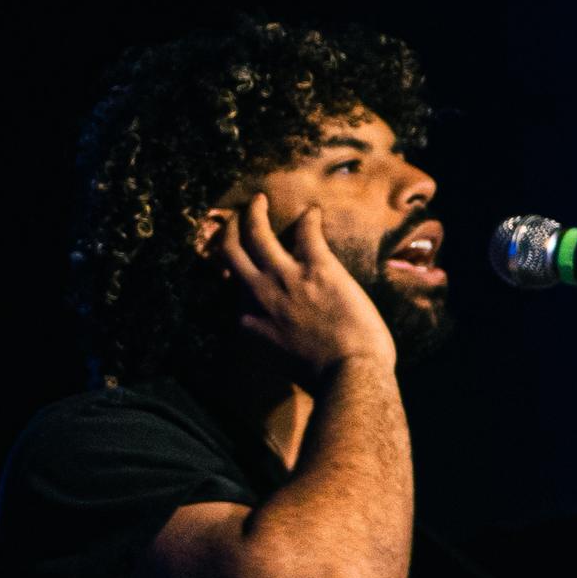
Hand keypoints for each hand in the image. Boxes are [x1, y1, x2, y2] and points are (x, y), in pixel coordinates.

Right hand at [215, 193, 396, 380]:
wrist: (349, 374)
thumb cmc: (321, 376)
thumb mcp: (278, 362)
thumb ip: (268, 340)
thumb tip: (266, 333)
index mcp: (250, 321)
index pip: (232, 289)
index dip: (229, 273)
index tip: (233, 266)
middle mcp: (260, 294)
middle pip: (231, 253)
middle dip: (228, 231)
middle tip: (232, 218)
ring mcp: (287, 278)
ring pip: (257, 234)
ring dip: (255, 213)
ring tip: (258, 201)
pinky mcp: (318, 267)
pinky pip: (306, 232)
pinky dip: (308, 218)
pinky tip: (312, 211)